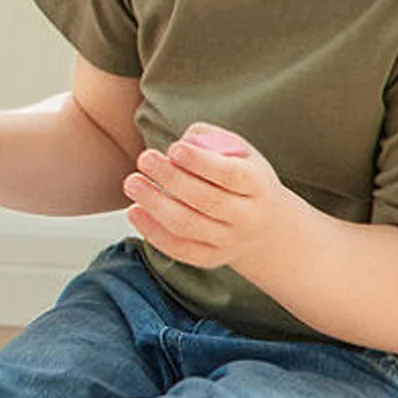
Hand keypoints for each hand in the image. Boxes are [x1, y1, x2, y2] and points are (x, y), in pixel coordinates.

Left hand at [122, 123, 295, 270]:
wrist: (264, 225)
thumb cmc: (239, 176)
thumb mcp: (236, 151)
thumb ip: (209, 140)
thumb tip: (183, 143)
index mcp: (257, 185)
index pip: (231, 175)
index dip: (201, 162)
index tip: (173, 148)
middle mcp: (247, 217)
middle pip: (207, 200)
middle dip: (171, 178)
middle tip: (144, 158)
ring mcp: (229, 241)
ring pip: (188, 226)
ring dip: (156, 204)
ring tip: (132, 183)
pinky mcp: (210, 258)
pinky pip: (179, 249)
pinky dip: (153, 232)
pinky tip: (134, 210)